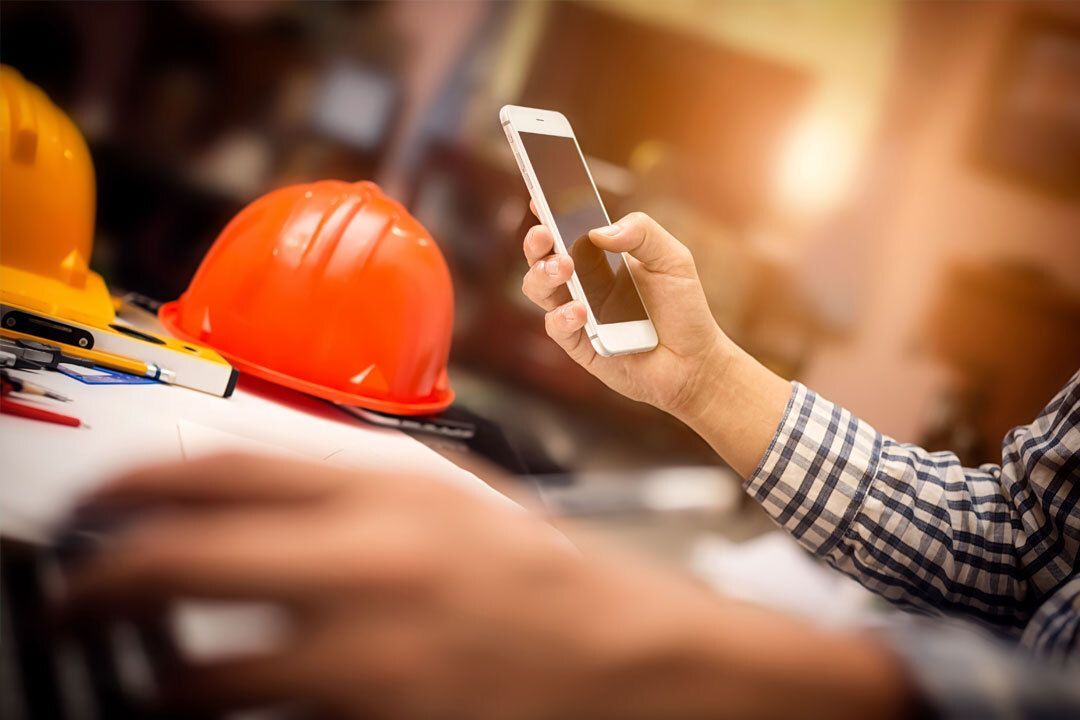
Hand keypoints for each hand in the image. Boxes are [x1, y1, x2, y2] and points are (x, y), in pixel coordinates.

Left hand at [62, 454, 918, 719]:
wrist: (620, 654)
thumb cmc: (536, 573)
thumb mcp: (445, 495)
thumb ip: (348, 486)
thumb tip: (247, 492)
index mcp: (386, 487)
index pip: (220, 467)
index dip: (135, 486)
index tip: (97, 506)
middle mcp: (367, 560)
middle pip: (184, 557)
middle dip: (101, 582)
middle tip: (72, 597)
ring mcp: (369, 652)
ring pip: (203, 669)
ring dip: (153, 675)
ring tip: (140, 673)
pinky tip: (211, 710)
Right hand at [521, 210, 792, 477]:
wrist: (694, 362)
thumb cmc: (683, 308)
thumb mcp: (673, 259)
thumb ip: (643, 233)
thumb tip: (599, 231)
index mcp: (600, 256)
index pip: (567, 229)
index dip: (548, 212)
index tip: (538, 197)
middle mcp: (582, 282)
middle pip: (542, 257)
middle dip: (536, 242)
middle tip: (545, 234)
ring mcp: (577, 313)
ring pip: (538, 289)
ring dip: (543, 274)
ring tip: (564, 267)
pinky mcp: (578, 344)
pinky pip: (556, 326)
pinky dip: (563, 316)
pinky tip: (581, 311)